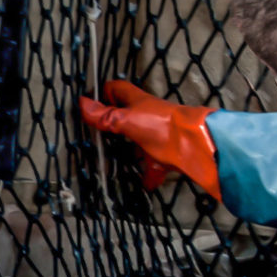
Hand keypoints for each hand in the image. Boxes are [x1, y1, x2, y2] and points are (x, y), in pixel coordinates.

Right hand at [78, 81, 221, 197]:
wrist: (194, 144)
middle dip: (112, 126)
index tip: (89, 105)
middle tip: (94, 136)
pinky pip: (152, 168)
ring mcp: (156, 137)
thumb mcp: (127, 119)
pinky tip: (137, 186)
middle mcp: (146, 117)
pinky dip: (146, 177)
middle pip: (125, 117)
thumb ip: (105, 116)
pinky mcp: (164, 157)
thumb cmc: (161, 125)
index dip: (103, 93)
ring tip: (109, 162)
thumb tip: (82, 104)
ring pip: (138, 143)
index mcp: (137, 102)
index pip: (116, 90)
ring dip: (128, 152)